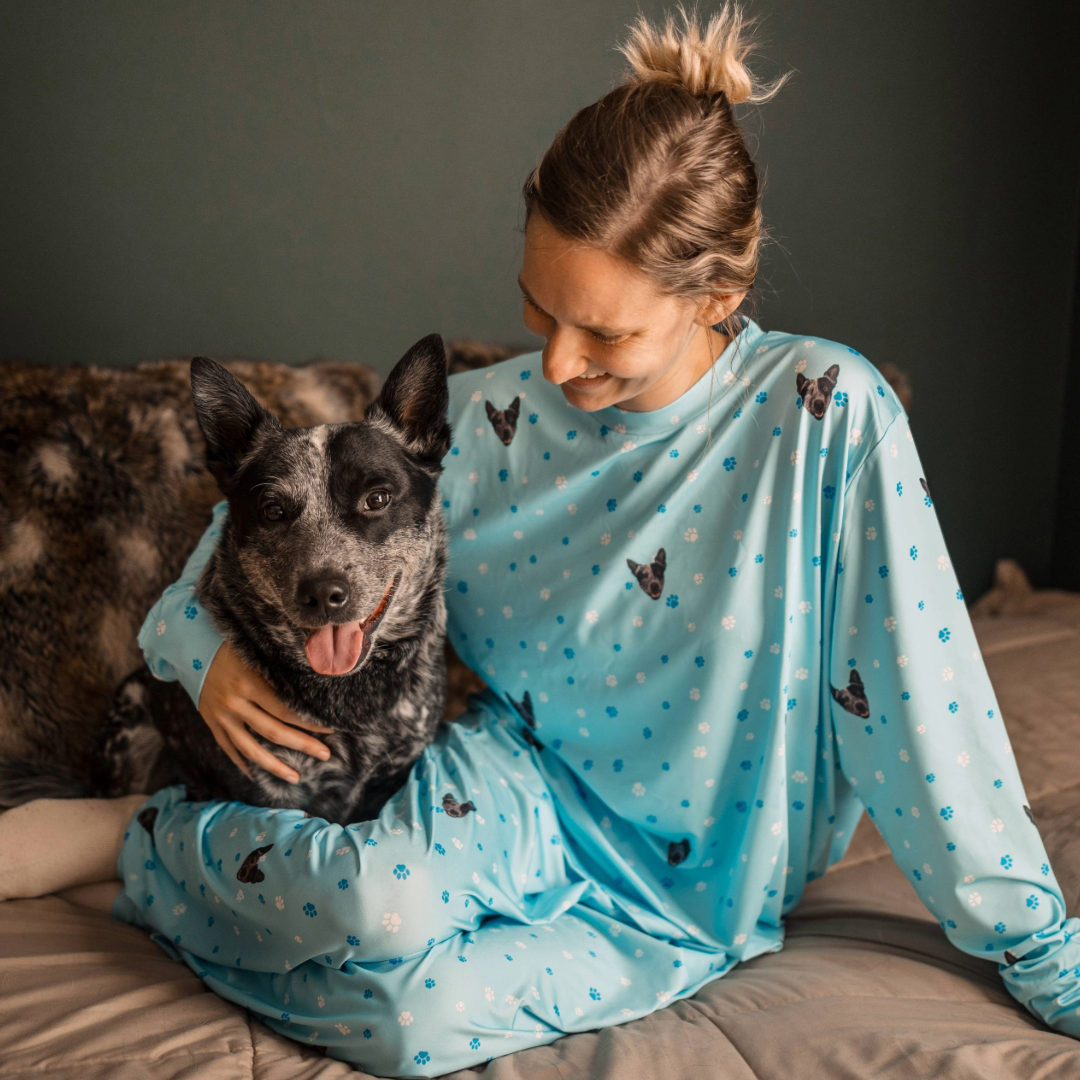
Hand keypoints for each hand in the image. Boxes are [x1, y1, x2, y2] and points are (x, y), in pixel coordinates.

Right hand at [197, 640, 334, 783]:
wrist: (190, 647)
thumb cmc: (232, 646)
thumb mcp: (256, 652)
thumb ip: (280, 669)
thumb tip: (315, 682)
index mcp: (249, 682)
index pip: (286, 710)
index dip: (310, 722)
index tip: (330, 729)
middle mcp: (235, 703)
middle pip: (273, 731)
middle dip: (302, 745)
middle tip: (326, 755)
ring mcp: (221, 716)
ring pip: (250, 749)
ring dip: (274, 766)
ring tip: (295, 777)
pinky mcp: (211, 722)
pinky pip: (228, 748)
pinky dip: (242, 762)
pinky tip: (256, 774)